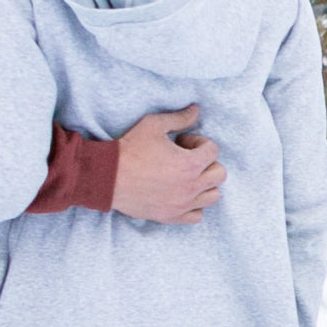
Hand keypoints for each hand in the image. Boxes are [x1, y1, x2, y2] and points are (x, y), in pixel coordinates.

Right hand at [112, 104, 225, 223]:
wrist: (107, 177)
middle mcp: (190, 187)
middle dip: (207, 162)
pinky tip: (181, 194)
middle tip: (187, 158)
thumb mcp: (154, 125)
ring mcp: (182, 204)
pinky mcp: (171, 216)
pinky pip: (197, 215)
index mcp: (190, 164)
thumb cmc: (130, 149)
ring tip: (187, 176)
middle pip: (219, 174)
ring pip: (213, 196)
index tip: (182, 142)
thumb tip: (196, 110)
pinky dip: (194, 205)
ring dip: (205, 184)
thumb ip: (179, 118)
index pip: (213, 150)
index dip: (199, 141)